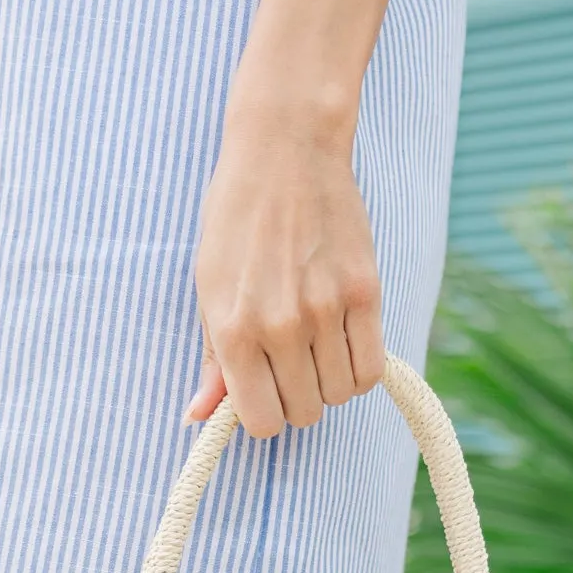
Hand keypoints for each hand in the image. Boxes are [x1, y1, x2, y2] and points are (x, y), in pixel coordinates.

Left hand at [187, 0, 425, 437]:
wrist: (285, 150)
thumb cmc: (237, 220)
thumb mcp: (210, 289)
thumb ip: (213, 360)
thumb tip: (200, 418)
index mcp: (233, 331)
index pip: (261, 422)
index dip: (265, 414)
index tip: (266, 390)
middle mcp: (279, 327)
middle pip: (303, 413)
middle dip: (297, 397)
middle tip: (292, 362)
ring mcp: (325, 311)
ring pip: (339, 394)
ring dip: (329, 382)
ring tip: (318, 346)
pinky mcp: (365, 292)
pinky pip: (371, 369)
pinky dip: (360, 369)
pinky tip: (346, 345)